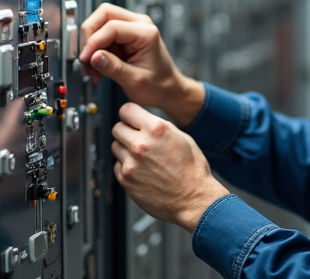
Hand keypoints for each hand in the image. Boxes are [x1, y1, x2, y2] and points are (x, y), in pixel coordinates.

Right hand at [79, 3, 203, 125]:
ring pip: (100, 23)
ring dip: (92, 45)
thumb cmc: (159, 85)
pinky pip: (103, 34)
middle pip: (104, 14)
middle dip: (90, 36)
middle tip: (86, 58)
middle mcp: (139, 24)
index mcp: (146, 33)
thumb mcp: (135, 80)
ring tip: (93, 68)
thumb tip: (93, 56)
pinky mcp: (125, 35)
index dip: (94, 42)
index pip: (111, 26)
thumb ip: (113, 68)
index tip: (85, 58)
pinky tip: (98, 67)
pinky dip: (96, 50)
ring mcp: (132, 28)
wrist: (168, 90)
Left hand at [111, 103, 229, 230]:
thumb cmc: (192, 170)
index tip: (132, 120)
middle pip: (117, 128)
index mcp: (156, 129)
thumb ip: (159, 126)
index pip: (126, 110)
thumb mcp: (182, 138)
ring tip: (143, 158)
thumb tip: (143, 121)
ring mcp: (131, 163)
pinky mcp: (126, 179)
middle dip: (126, 132)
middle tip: (137, 139)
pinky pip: (117, 166)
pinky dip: (126, 167)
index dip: (130, 115)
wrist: (193, 199)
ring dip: (125, 149)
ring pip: (115, 147)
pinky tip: (142, 171)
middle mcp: (141, 144)